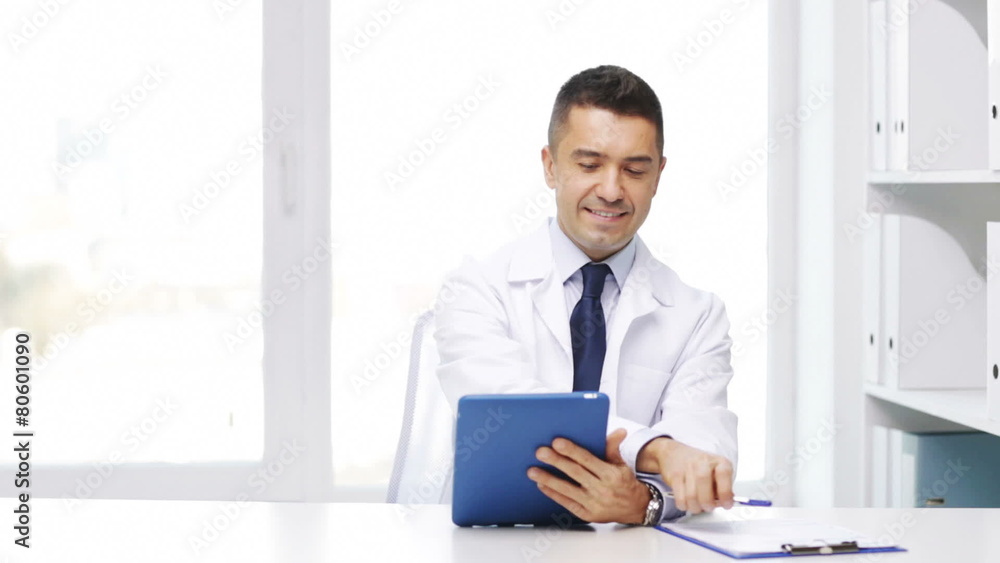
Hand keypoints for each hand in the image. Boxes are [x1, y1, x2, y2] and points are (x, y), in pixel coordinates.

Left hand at [526, 428, 649, 524]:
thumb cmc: (624, 482)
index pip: (588, 460)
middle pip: (575, 473)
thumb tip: (619, 431)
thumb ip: (613, 447)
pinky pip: (567, 503)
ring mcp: (593, 504)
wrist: (637, 508)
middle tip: (540, 452)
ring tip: (532, 471)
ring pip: (567, 489)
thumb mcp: (621, 464)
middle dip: (556, 461)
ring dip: (548, 479)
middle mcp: (602, 489)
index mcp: (610, 474)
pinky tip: (542, 485)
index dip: (572, 451)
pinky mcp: (587, 514)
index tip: (557, 442)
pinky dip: (553, 494)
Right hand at [637, 437, 733, 513]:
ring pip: (691, 497)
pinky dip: (684, 505)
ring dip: (696, 507)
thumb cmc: (700, 465)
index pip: (724, 474)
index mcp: (718, 461)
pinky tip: (687, 502)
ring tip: (698, 506)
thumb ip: (723, 487)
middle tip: (709, 507)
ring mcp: (687, 468)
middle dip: (708, 505)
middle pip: (705, 490)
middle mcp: (702, 462)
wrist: (674, 454)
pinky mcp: (674, 476)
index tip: (726, 504)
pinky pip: (680, 498)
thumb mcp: (717, 471)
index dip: (726, 493)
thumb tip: (725, 502)